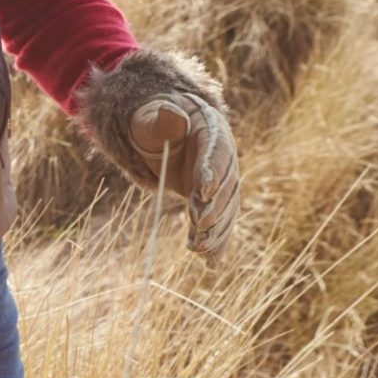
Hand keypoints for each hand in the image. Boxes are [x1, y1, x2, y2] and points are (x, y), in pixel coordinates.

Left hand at [126, 92, 240, 257]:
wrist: (166, 134)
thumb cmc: (156, 123)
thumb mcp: (152, 119)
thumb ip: (162, 119)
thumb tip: (170, 113)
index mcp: (214, 131)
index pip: (218, 152)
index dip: (212, 170)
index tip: (202, 190)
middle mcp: (225, 158)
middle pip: (225, 185)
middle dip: (214, 206)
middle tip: (199, 224)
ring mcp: (223, 181)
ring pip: (225, 208)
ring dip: (216, 230)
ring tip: (200, 249)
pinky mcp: (215, 200)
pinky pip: (220, 222)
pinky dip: (217, 243)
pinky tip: (211, 264)